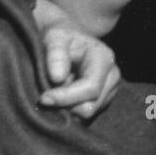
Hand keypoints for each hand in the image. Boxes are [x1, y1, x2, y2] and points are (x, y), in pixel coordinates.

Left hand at [34, 0, 121, 121]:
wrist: (65, 41)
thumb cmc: (60, 38)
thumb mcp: (54, 37)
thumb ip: (55, 54)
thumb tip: (57, 77)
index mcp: (104, 58)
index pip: (90, 88)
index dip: (66, 97)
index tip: (43, 98)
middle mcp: (112, 77)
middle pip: (90, 106)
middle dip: (65, 106)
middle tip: (44, 98)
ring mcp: (108, 91)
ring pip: (87, 114)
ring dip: (66, 110)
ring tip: (52, 94)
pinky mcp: (101, 102)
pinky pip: (84, 117)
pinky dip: (69, 112)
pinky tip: (59, 99)